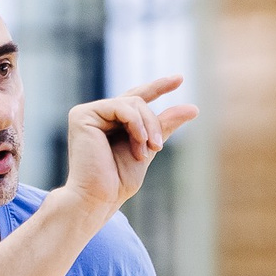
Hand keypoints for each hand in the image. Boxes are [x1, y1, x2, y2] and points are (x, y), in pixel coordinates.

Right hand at [56, 76, 195, 212]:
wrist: (99, 197)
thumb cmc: (119, 180)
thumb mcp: (149, 148)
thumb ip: (164, 126)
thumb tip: (193, 108)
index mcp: (111, 122)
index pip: (137, 97)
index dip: (158, 87)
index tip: (180, 78)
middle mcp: (98, 115)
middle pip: (138, 101)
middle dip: (154, 123)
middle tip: (158, 146)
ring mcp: (89, 114)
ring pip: (132, 102)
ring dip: (146, 127)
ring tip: (146, 150)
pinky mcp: (82, 115)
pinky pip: (120, 107)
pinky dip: (135, 124)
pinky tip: (138, 142)